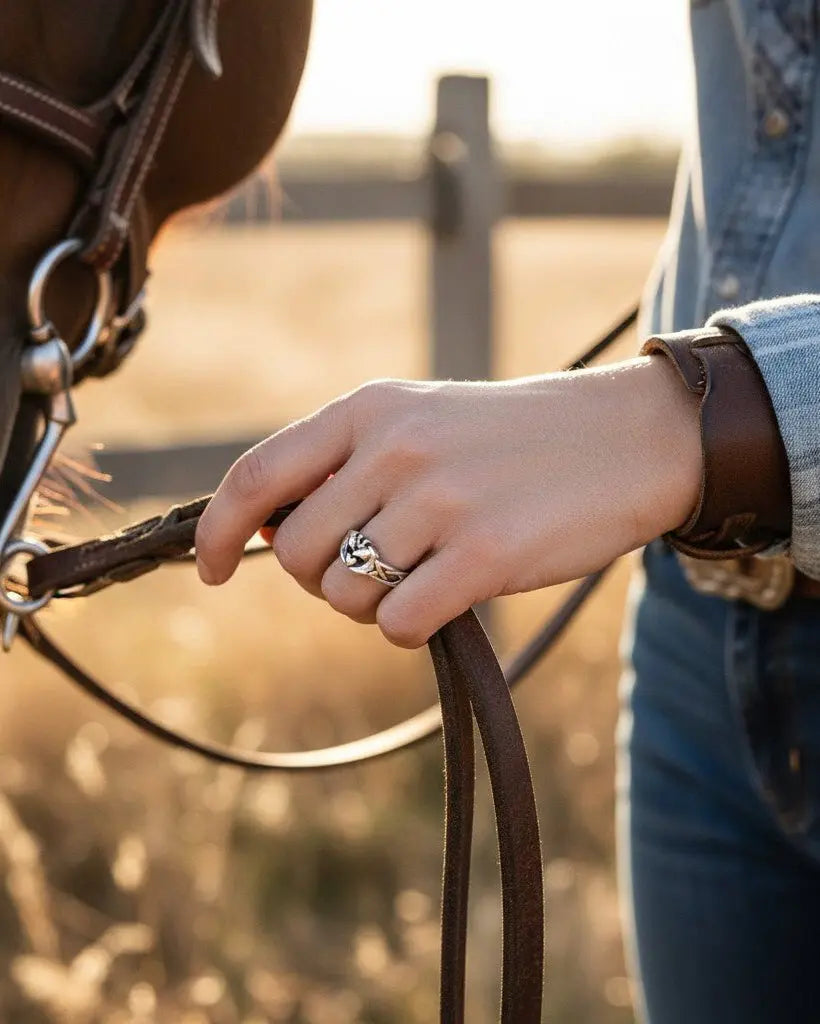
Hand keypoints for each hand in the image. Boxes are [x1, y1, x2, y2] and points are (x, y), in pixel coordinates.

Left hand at [195, 356, 701, 647]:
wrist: (626, 438)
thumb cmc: (512, 440)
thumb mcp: (420, 420)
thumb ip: (343, 464)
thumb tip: (271, 537)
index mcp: (370, 408)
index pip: (258, 475)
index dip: (219, 532)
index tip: (213, 571)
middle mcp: (396, 447)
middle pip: (300, 554)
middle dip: (323, 579)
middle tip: (374, 569)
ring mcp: (441, 499)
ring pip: (346, 595)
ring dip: (372, 604)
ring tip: (424, 573)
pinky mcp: (485, 554)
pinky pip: (397, 623)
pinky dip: (411, 625)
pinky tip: (449, 597)